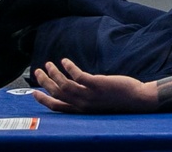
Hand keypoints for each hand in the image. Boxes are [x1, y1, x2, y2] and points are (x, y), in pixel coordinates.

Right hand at [32, 59, 156, 113]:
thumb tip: (77, 84)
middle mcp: (82, 104)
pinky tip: (65, 61)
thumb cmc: (118, 99)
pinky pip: (77, 76)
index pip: (56, 106)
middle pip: (56, 93)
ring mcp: (89, 95)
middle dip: (45, 82)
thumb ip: (85, 96)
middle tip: (38, 71)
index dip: (43, 99)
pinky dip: (69, 67)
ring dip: (54, 73)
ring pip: (64, 85)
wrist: (136, 100)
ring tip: (49, 64)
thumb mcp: (97, 101)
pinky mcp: (97, 85)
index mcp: (81, 110)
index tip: (34, 92)